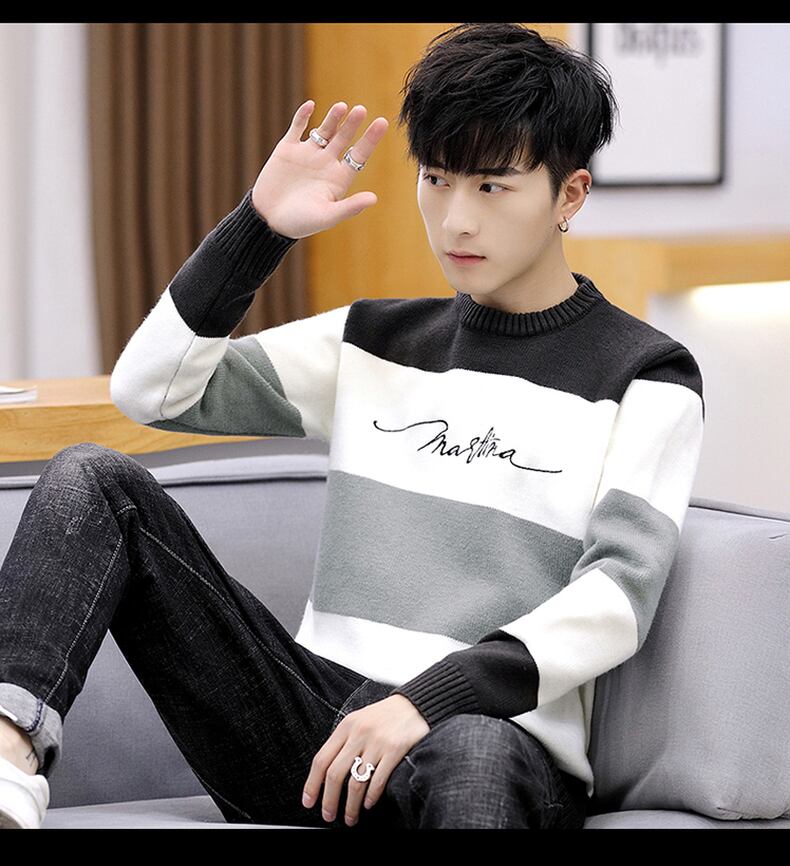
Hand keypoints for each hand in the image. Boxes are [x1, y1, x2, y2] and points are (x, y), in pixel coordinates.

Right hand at [251, 99, 388, 239]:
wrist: (268, 220)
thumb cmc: (300, 223)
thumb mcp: (327, 216)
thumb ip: (350, 207)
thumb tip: (374, 199)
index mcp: (338, 178)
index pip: (359, 155)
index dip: (370, 139)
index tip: (382, 122)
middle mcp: (325, 163)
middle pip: (343, 138)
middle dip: (352, 124)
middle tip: (361, 110)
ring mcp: (307, 154)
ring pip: (324, 130)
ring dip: (333, 118)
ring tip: (342, 107)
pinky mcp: (287, 150)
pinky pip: (297, 128)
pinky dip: (303, 116)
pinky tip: (310, 106)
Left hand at [301, 693, 429, 826]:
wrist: (414, 704)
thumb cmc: (384, 716)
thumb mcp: (358, 721)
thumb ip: (343, 742)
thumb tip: (325, 773)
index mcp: (346, 726)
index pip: (321, 759)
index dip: (312, 784)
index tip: (309, 802)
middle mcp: (359, 733)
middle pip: (335, 774)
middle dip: (329, 801)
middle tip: (329, 816)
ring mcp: (377, 742)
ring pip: (356, 782)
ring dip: (351, 806)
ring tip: (350, 817)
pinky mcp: (395, 749)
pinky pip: (378, 780)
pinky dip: (371, 797)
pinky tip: (368, 804)